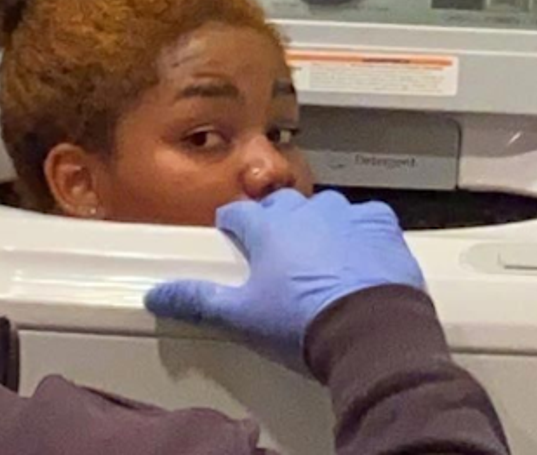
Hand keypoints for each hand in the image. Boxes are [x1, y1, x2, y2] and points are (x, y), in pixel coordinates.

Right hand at [144, 189, 425, 369]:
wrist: (370, 331)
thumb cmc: (300, 322)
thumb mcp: (243, 317)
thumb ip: (199, 301)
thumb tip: (154, 294)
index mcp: (269, 228)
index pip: (239, 213)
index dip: (232, 224)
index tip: (230, 233)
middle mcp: (307, 211)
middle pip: (283, 205)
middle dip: (275, 219)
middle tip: (274, 248)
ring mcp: (348, 215)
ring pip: (326, 208)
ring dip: (318, 223)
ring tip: (317, 252)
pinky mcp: (381, 227)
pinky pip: (367, 218)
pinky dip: (359, 230)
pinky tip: (359, 250)